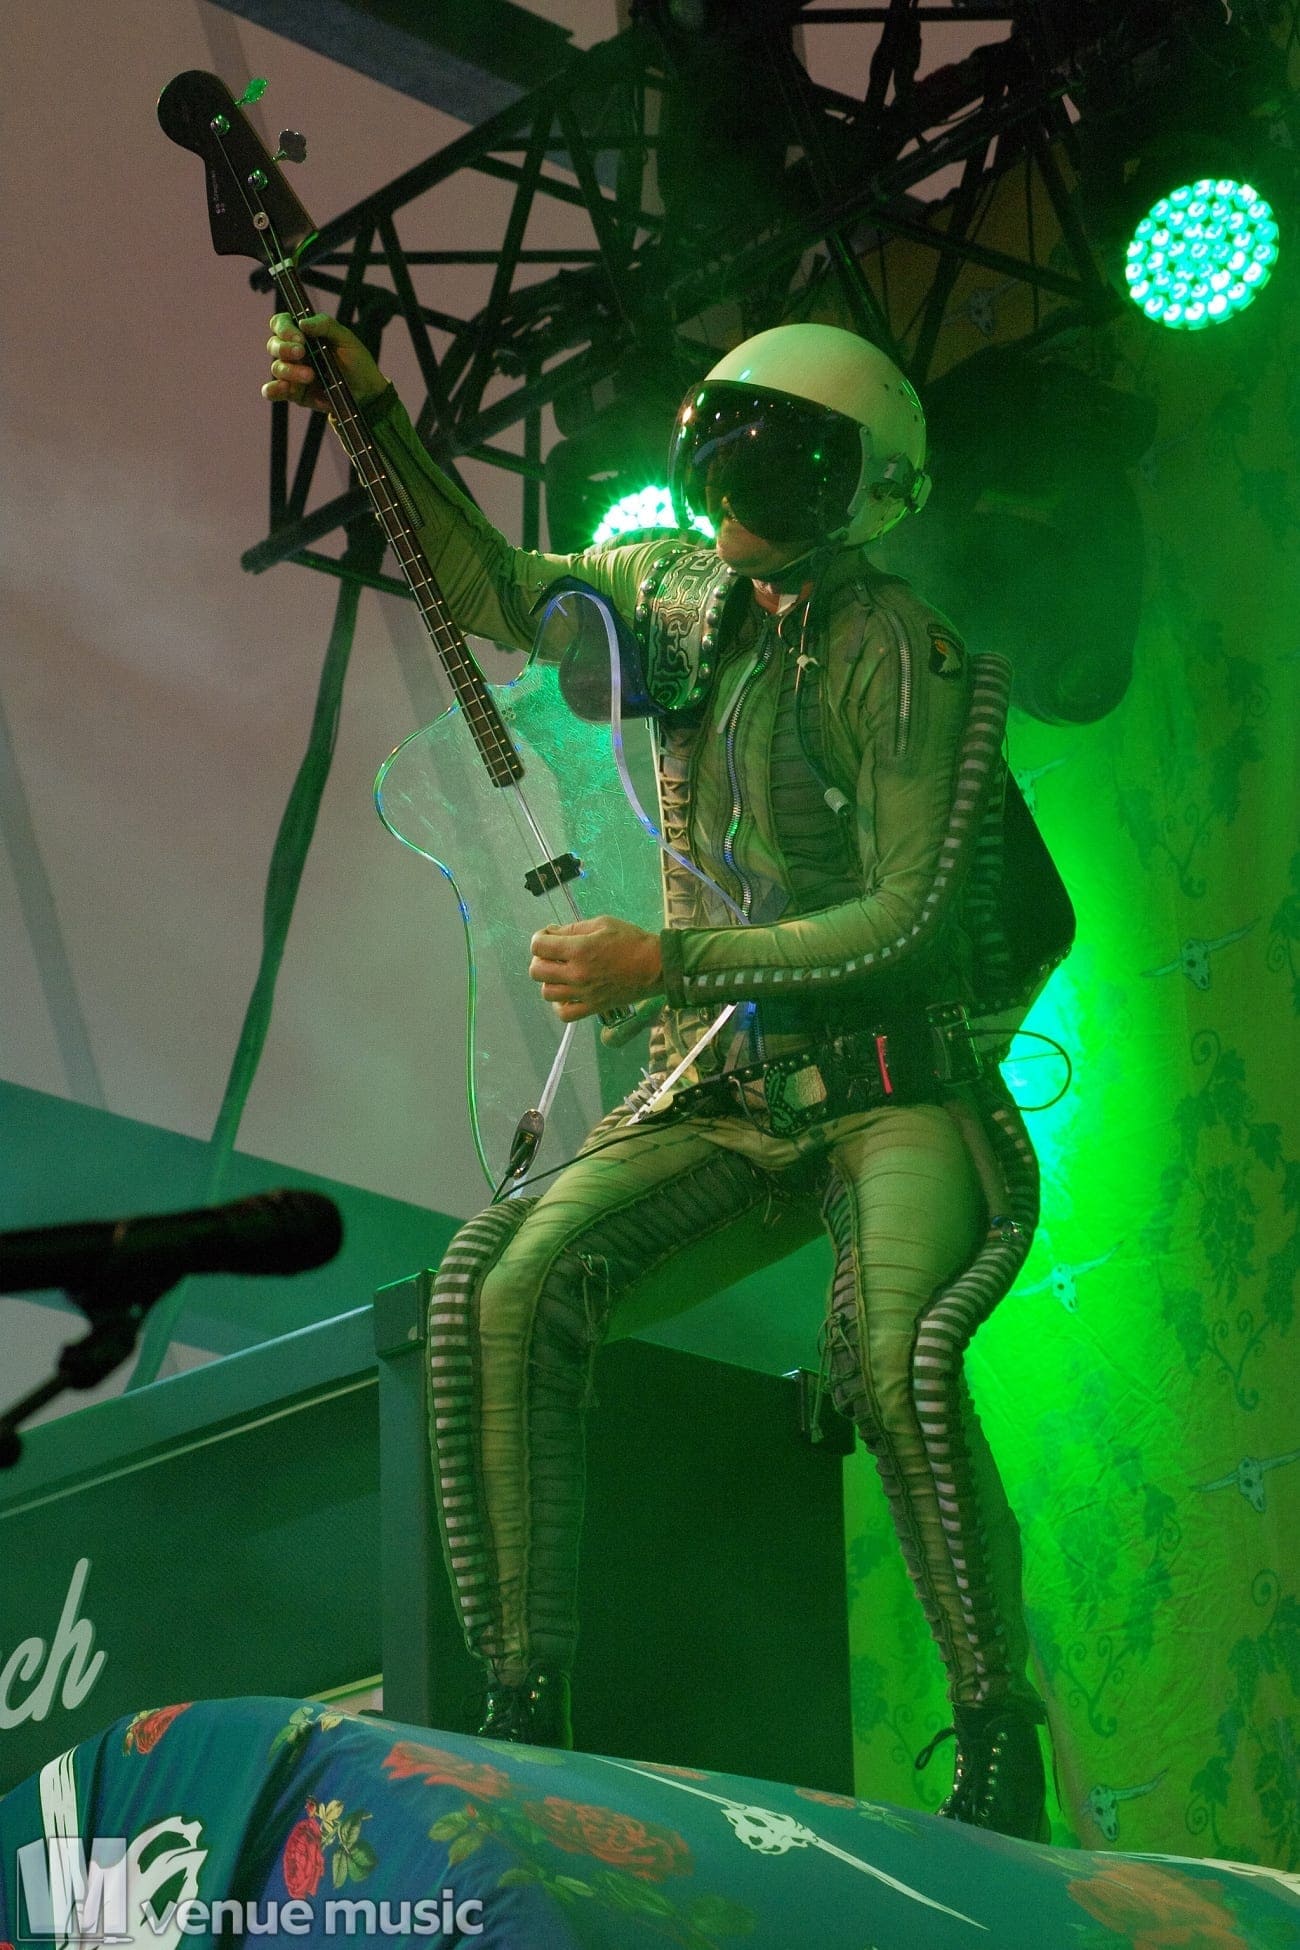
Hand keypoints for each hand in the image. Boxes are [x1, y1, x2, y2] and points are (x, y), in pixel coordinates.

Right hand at [262, 312, 387, 413]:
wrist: (366, 391)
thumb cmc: (355, 360)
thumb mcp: (345, 338)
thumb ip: (325, 325)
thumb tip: (302, 323)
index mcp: (302, 334)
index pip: (281, 323)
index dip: (284, 327)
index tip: (299, 337)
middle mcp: (293, 352)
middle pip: (274, 345)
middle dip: (285, 348)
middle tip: (302, 353)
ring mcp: (292, 372)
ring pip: (277, 367)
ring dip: (290, 370)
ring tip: (311, 376)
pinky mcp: (294, 393)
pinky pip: (273, 391)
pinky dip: (273, 390)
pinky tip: (284, 388)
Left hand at [529, 917, 663, 1021]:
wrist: (656, 966)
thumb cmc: (631, 940)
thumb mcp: (602, 923)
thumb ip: (573, 928)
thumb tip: (550, 933)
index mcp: (578, 949)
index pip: (538, 946)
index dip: (538, 938)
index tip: (547, 937)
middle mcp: (577, 973)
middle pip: (537, 971)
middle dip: (540, 959)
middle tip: (553, 955)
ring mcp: (584, 993)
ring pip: (546, 993)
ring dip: (549, 981)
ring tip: (561, 974)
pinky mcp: (593, 1007)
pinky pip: (564, 1013)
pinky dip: (560, 1005)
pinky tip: (567, 994)